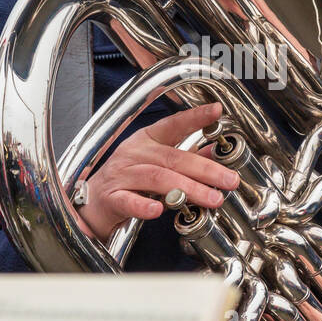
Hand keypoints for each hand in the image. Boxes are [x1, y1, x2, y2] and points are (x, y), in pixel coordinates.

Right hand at [74, 101, 238, 241]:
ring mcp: (121, 175)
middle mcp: (134, 153)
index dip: (194, 117)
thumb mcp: (157, 163)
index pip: (172, 125)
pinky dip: (144, 205)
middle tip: (229, 181)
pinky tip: (159, 210)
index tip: (216, 111)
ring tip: (211, 199)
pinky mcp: (112, 198)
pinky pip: (129, 201)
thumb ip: (186, 158)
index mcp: (146, 140)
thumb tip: (215, 152)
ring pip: (157, 178)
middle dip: (205, 170)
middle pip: (172, 158)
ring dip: (187, 189)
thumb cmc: (127, 180)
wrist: (92, 203)